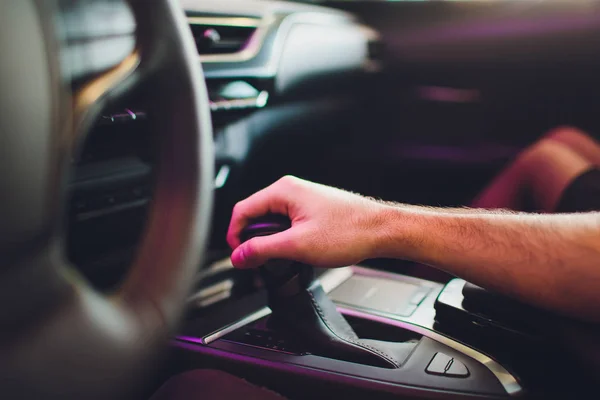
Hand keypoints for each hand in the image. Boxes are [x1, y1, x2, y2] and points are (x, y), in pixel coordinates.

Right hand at [227, 176, 387, 268]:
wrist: (381, 231)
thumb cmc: (349, 231)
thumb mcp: (298, 245)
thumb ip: (262, 249)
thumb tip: (239, 255)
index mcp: (283, 191)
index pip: (242, 210)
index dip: (234, 236)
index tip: (238, 256)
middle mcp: (290, 190)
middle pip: (254, 215)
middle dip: (251, 240)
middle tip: (257, 263)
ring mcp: (301, 199)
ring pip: (270, 221)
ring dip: (268, 241)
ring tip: (279, 259)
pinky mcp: (310, 210)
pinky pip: (285, 224)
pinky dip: (283, 239)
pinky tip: (293, 252)